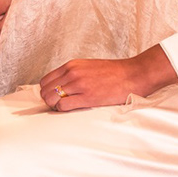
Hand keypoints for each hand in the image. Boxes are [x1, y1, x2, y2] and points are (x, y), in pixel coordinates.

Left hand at [38, 47, 177, 111]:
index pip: (45, 80)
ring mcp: (79, 84)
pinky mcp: (87, 97)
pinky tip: (72, 110)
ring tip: (65, 109)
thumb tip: (61, 86)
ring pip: (51, 99)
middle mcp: (72, 73)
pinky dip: (63, 110)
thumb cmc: (113, 73)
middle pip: (45, 90)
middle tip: (58, 106)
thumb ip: (73, 74)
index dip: (47, 91)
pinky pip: (63, 106)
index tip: (54, 98)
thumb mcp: (88, 67)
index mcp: (71, 65)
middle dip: (48, 100)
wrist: (132, 75)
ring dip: (54, 107)